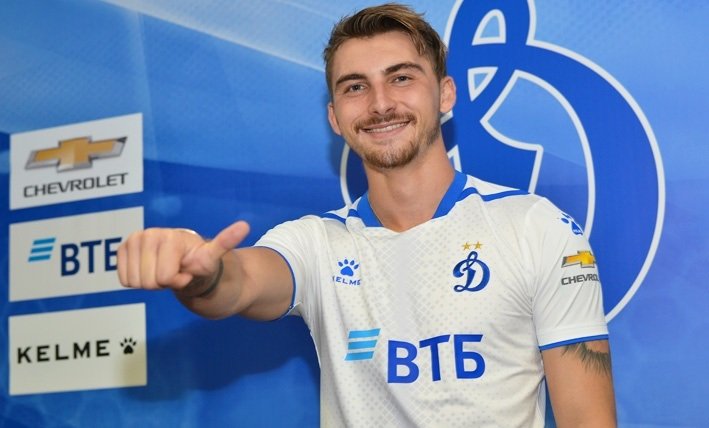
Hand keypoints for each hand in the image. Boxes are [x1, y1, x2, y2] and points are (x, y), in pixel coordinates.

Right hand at [117, 221, 249, 291]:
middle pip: (148, 281)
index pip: (166, 277)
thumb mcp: (213, 256)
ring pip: (134, 282)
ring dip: (151, 282)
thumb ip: (226, 242)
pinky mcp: (123, 248)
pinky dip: (137, 280)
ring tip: (165, 269)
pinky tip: (152, 269)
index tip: (187, 271)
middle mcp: (149, 233)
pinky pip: (124, 279)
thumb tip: (245, 226)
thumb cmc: (200, 262)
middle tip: (176, 271)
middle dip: (164, 282)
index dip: (178, 281)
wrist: (186, 261)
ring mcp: (134, 239)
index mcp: (171, 237)